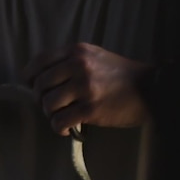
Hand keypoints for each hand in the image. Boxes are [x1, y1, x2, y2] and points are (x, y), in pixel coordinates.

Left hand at [22, 43, 151, 135]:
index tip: (33, 87)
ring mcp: (84, 87)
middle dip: (41, 99)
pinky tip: (67, 128)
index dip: (30, 77)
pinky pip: (60, 121)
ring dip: (51, 115)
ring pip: (47, 105)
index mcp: (77, 51)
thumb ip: (70, 61)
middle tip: (51, 106)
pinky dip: (59, 128)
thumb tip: (42, 78)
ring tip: (62, 117)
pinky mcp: (90, 109)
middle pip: (40, 85)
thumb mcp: (95, 56)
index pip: (39, 62)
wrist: (149, 89)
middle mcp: (78, 66)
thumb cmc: (121, 74)